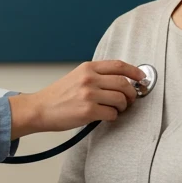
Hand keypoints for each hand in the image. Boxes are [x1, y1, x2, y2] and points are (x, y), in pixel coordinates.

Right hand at [9, 60, 143, 135]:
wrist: (40, 109)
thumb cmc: (58, 96)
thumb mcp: (76, 76)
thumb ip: (96, 76)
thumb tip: (121, 80)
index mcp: (87, 67)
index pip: (119, 65)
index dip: (135, 71)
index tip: (141, 78)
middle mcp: (89, 78)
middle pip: (123, 82)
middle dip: (131, 93)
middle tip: (130, 99)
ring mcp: (89, 94)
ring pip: (120, 98)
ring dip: (123, 106)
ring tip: (117, 109)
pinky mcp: (88, 111)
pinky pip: (112, 113)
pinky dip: (113, 116)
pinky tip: (106, 116)